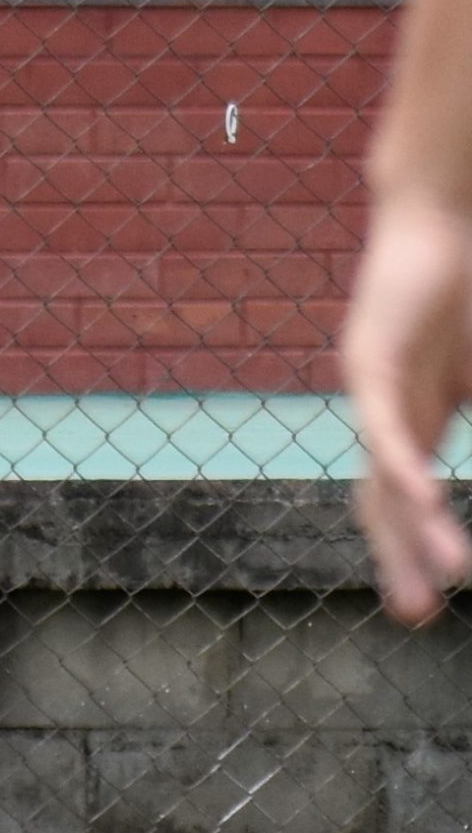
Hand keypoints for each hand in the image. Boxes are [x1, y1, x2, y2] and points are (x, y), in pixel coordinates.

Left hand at [342, 197, 471, 625]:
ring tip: (441, 581)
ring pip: (385, 475)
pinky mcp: (370, 359)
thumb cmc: (469, 290)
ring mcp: (374, 387)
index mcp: (419, 413)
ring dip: (411, 530)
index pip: (406, 496)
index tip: (440, 592)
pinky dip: (404, 466)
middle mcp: (387, 410)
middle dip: (401, 557)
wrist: (442, 216)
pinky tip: (420, 500)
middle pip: (384, 500)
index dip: (419, 543)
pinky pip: (385, 425)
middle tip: (417, 615)